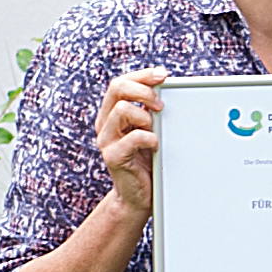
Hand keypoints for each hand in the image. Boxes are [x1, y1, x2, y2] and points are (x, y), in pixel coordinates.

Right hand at [97, 68, 166, 218]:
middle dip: (143, 91)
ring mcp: (106, 140)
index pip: (120, 82)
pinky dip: (149, 138)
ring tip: (155, 130)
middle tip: (161, 105)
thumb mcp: (150, 130)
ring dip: (145, 116)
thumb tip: (166, 88)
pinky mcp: (113, 156)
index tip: (163, 75)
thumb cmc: (147, 162)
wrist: (138, 196)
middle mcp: (105, 123)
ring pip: (122, 109)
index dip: (142, 75)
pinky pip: (132, 138)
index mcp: (112, 114)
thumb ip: (151, 111)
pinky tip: (155, 146)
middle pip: (116, 88)